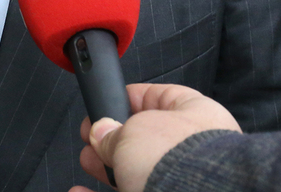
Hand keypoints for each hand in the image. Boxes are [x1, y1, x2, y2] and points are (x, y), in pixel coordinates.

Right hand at [70, 84, 240, 191]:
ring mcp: (180, 178)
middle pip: (145, 138)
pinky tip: (84, 191)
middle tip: (91, 138)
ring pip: (138, 170)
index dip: (130, 98)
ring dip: (108, 166)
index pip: (161, 97)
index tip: (105, 103)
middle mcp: (192, 147)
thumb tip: (102, 133)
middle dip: (113, 138)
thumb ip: (115, 130)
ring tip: (87, 162)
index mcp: (196, 113)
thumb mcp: (135, 131)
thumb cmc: (180, 159)